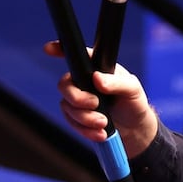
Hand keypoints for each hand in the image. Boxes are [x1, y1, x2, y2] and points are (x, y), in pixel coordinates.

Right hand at [44, 40, 157, 156]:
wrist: (134, 128)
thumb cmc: (134, 102)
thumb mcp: (133, 89)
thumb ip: (117, 83)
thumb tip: (97, 78)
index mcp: (97, 68)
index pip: (77, 55)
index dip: (59, 49)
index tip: (49, 48)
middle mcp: (84, 81)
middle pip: (64, 85)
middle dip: (77, 98)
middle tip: (95, 104)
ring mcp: (78, 99)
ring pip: (67, 106)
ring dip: (85, 118)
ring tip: (104, 123)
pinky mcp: (76, 116)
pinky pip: (71, 122)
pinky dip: (85, 129)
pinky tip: (100, 132)